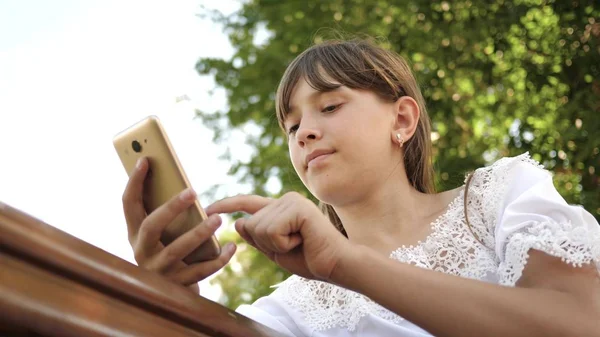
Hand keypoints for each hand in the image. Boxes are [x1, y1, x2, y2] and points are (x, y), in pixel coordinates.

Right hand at [122, 157, 235, 292]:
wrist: (170, 296)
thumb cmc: (170, 252)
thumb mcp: (162, 234)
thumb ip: (167, 214)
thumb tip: (186, 187)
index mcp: (135, 234)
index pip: (128, 204)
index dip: (134, 182)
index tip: (145, 159)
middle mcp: (142, 252)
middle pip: (152, 226)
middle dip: (171, 207)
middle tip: (194, 191)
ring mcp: (159, 271)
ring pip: (178, 250)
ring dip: (199, 232)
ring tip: (218, 219)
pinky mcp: (178, 286)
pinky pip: (200, 271)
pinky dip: (218, 259)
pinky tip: (232, 246)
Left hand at [205, 192, 349, 280]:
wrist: (335, 265)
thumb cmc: (310, 259)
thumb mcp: (275, 250)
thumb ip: (258, 237)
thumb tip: (238, 222)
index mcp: (280, 208)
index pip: (247, 203)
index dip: (227, 204)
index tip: (208, 208)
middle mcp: (284, 200)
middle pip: (250, 225)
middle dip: (266, 244)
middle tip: (293, 246)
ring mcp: (291, 201)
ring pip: (259, 229)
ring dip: (276, 245)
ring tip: (299, 243)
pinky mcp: (298, 207)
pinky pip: (272, 231)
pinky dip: (283, 244)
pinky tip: (302, 240)